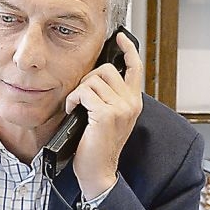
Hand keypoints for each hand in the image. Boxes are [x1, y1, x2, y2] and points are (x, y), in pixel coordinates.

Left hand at [65, 31, 143, 199]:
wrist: (98, 172)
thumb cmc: (97, 147)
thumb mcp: (109, 117)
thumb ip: (109, 97)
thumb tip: (95, 76)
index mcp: (133, 102)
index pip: (135, 68)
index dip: (128, 49)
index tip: (121, 37)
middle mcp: (131, 103)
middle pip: (106, 69)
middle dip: (88, 78)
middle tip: (82, 97)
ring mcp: (121, 108)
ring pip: (93, 80)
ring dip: (79, 92)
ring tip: (77, 108)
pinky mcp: (107, 114)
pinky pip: (84, 93)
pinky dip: (73, 100)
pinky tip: (73, 111)